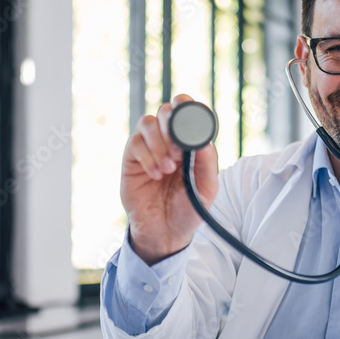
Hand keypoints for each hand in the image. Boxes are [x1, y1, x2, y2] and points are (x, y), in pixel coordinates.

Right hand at [121, 94, 218, 264]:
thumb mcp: (207, 187)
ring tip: (168, 169)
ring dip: (159, 143)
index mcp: (189, 142)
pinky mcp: (132, 159)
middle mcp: (168, 139)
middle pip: (166, 110)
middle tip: (179, 154)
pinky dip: (147, 157)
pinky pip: (135, 143)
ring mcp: (149, 147)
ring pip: (147, 122)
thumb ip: (207, 161)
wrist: (166, 231)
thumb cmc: (188, 208)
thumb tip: (202, 137)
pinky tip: (155, 175)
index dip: (187, 107)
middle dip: (172, 127)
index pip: (187, 110)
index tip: (190, 123)